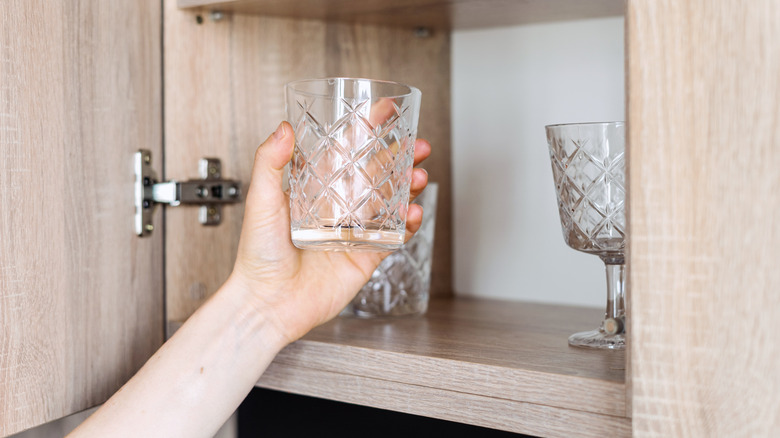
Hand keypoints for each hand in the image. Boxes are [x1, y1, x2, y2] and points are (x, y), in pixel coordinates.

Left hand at [230, 121, 430, 343]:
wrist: (268, 302)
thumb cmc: (258, 256)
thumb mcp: (260, 201)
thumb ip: (269, 162)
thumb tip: (283, 128)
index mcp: (314, 191)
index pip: (346, 153)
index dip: (366, 132)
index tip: (383, 112)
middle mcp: (337, 209)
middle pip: (377, 175)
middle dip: (401, 157)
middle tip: (418, 144)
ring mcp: (354, 233)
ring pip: (391, 203)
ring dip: (409, 187)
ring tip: (419, 175)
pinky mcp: (365, 257)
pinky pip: (393, 237)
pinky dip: (408, 224)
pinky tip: (414, 212)